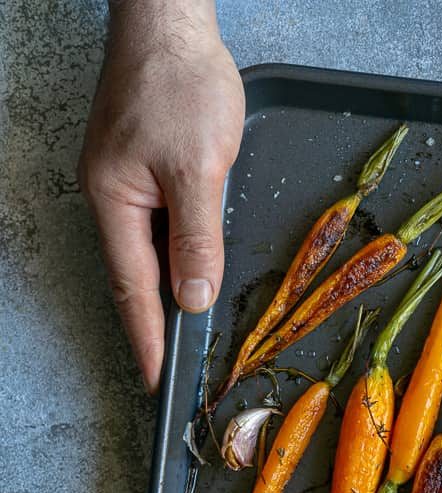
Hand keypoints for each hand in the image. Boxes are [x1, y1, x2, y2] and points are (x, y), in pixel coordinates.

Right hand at [79, 1, 244, 392]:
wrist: (169, 21)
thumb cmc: (180, 83)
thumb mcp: (199, 169)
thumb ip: (198, 239)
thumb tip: (192, 299)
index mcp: (116, 202)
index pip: (133, 289)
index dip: (148, 338)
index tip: (158, 379)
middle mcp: (112, 198)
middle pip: (135, 277)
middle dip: (155, 325)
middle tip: (173, 369)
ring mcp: (125, 183)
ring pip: (149, 254)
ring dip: (168, 292)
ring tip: (185, 334)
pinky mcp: (142, 169)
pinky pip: (159, 227)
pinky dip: (176, 256)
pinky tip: (192, 272)